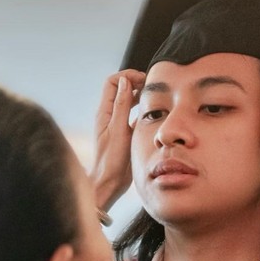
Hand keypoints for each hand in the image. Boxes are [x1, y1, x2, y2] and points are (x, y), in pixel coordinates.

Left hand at [91, 69, 144, 210]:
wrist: (108, 184)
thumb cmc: (110, 161)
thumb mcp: (118, 131)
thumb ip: (122, 106)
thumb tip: (125, 82)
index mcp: (104, 113)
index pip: (113, 82)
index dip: (128, 76)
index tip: (143, 80)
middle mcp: (110, 117)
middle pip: (121, 89)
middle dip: (136, 83)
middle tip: (151, 87)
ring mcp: (117, 126)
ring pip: (128, 103)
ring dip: (140, 97)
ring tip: (155, 98)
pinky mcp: (125, 135)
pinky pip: (134, 118)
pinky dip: (143, 112)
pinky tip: (154, 116)